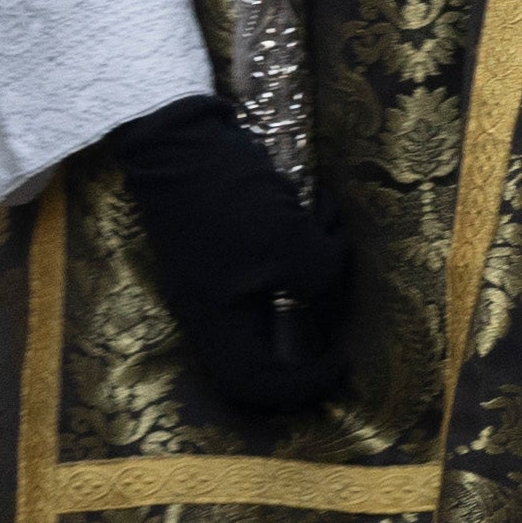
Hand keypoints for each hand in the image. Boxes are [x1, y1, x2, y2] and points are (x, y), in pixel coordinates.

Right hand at [97, 94, 353, 418]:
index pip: (253, 384)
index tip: (340, 360)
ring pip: (284, 292)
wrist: (178, 137)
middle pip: (273, 340)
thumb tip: (333, 285)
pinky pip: (278, 260)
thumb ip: (320, 274)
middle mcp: (213, 306)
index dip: (301, 385)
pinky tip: (318, 205)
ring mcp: (220, 274)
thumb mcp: (285, 239)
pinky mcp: (231, 243)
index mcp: (214, 321)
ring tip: (328, 222)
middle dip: (317, 313)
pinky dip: (304, 239)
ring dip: (318, 263)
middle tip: (343, 288)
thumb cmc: (226, 196)